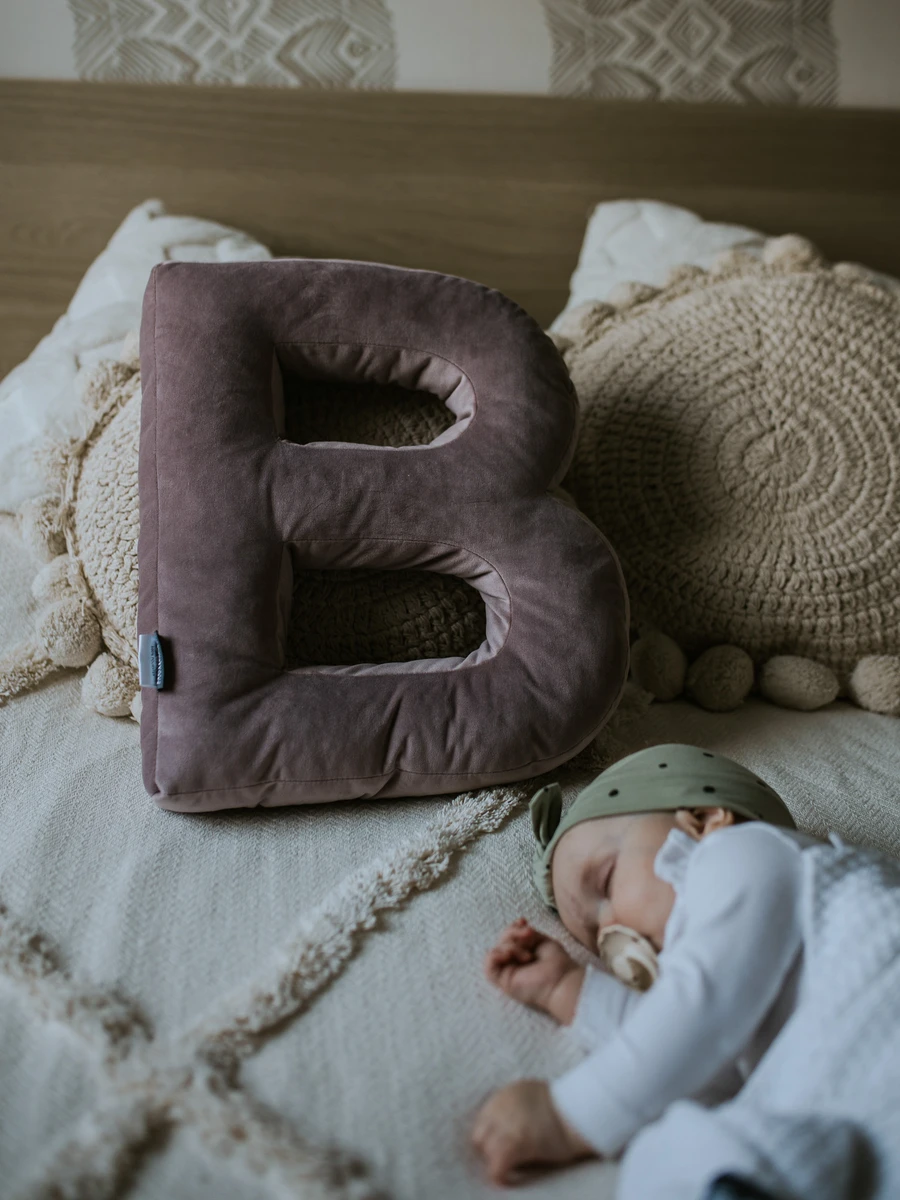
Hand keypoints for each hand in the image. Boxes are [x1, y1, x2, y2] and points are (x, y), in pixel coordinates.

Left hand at [472, 1078, 595, 1185]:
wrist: (581, 1111)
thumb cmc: (565, 1105)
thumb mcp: (533, 1094)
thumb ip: (517, 1106)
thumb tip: (512, 1123)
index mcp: (506, 1094)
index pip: (483, 1120)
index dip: (490, 1136)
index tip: (497, 1146)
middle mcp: (501, 1107)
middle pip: (480, 1135)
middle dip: (488, 1149)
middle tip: (502, 1159)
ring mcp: (508, 1125)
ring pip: (486, 1151)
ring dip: (494, 1162)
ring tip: (507, 1170)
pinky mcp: (518, 1144)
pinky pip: (497, 1165)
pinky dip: (499, 1174)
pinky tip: (505, 1181)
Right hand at [485, 919, 584, 1022]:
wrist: (561, 981)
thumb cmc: (556, 964)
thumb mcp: (541, 941)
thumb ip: (525, 933)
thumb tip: (516, 925)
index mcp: (522, 954)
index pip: (508, 937)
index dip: (512, 927)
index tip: (524, 922)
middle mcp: (513, 963)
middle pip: (501, 941)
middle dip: (513, 933)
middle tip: (530, 933)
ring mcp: (507, 972)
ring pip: (495, 951)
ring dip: (510, 946)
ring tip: (528, 955)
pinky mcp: (502, 982)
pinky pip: (489, 965)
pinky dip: (496, 955)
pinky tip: (509, 956)